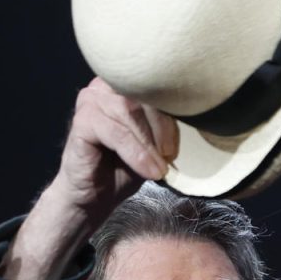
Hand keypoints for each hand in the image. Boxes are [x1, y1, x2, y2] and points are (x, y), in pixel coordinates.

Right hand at [0, 78, 179, 279]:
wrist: (93, 195)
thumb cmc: (125, 166)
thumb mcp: (155, 143)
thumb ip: (169, 124)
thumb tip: (200, 116)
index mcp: (125, 83)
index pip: (157, 84)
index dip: (174, 109)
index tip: (184, 139)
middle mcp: (105, 86)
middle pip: (143, 94)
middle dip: (163, 126)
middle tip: (171, 155)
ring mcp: (90, 100)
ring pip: (129, 111)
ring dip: (150, 143)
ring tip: (160, 167)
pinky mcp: (81, 121)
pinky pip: (114, 131)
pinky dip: (135, 152)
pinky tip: (148, 170)